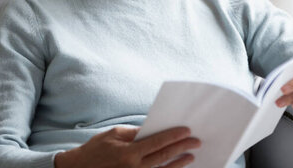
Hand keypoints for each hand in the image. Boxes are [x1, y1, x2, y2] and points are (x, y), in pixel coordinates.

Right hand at [54, 126, 200, 167]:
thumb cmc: (96, 148)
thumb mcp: (114, 134)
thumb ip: (135, 132)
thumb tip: (153, 129)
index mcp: (129, 152)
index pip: (157, 142)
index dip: (173, 136)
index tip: (186, 131)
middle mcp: (134, 167)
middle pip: (164, 156)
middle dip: (181, 148)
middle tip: (196, 142)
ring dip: (179, 163)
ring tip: (191, 156)